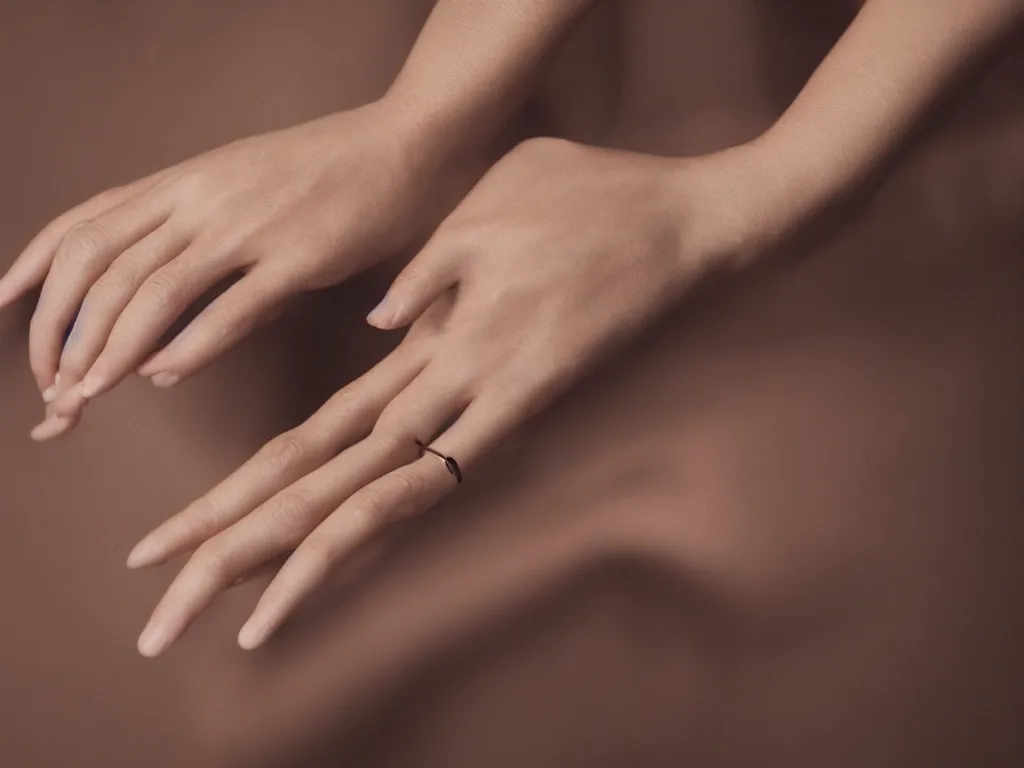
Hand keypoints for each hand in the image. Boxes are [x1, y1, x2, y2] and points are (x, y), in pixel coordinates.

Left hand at [0, 97, 466, 439]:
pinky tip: (164, 376)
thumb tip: (171, 346)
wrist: (407, 143)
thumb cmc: (334, 170)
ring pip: (151, 291)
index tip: (6, 314)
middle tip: (51, 391)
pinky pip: (229, 306)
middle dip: (63, 334)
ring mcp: (248, 225)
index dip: (35, 272)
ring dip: (109, 349)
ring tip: (85, 398)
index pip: (84, 224)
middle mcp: (202, 199)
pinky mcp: (298, 255)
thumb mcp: (250, 193)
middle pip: (103, 266)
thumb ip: (207, 257)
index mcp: (186, 181)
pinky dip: (189, 346)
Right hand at [125, 136, 784, 656]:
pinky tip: (298, 564)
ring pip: (351, 492)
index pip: (321, 441)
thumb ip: (437, 283)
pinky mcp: (517, 401)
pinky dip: (357, 523)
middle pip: (316, 485)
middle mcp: (440, 405)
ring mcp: (472, 408)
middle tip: (155, 610)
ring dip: (268, 549)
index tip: (195, 536)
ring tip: (195, 600)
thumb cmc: (598, 214)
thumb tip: (388, 324)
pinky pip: (424, 476)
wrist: (703, 228)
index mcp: (428, 361)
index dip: (253, 490)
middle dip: (231, 543)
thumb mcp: (494, 233)